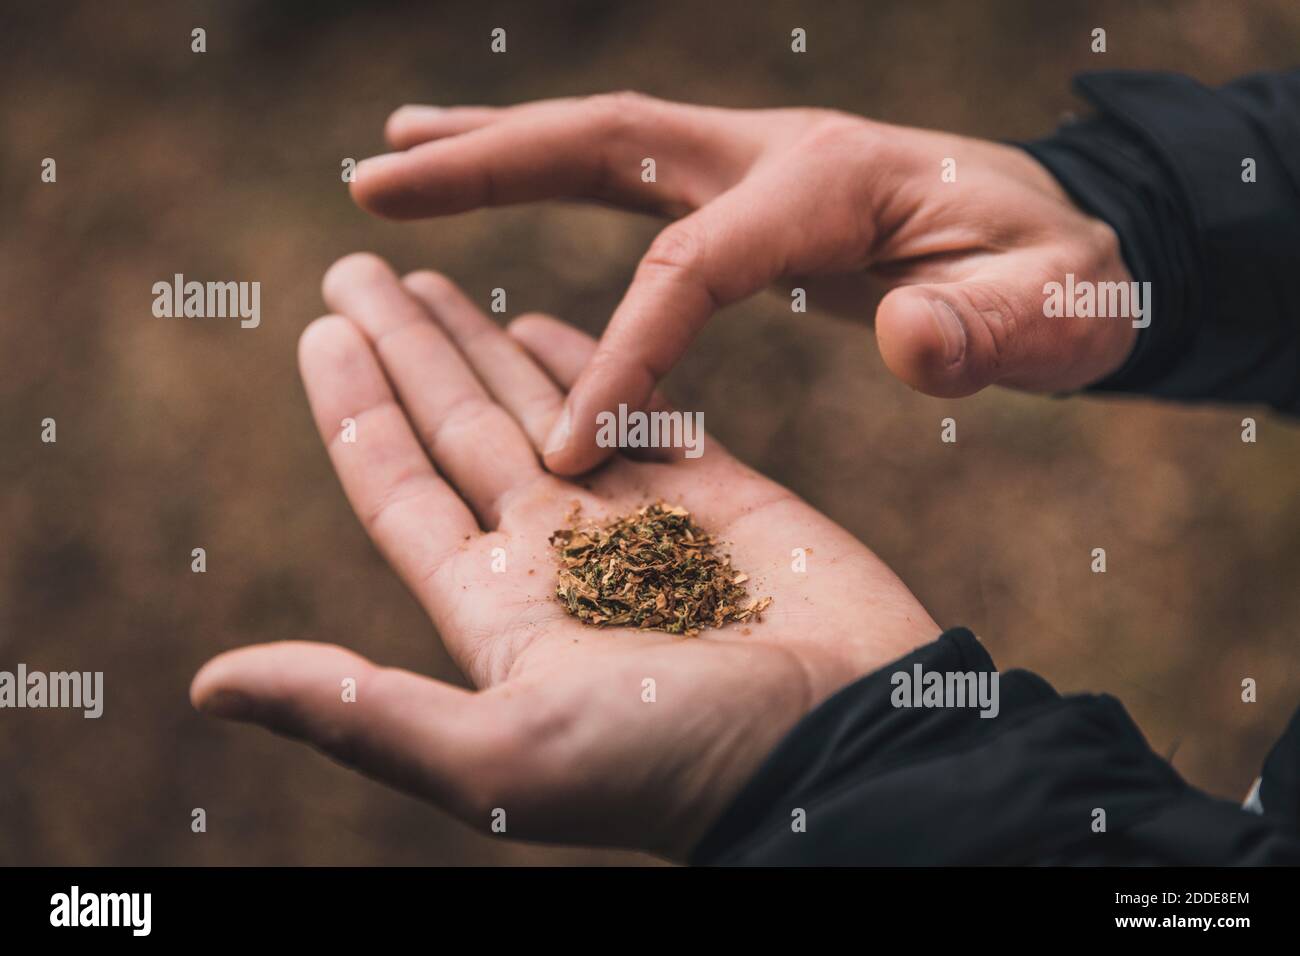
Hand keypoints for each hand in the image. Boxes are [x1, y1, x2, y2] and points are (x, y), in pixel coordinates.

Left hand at [190, 254, 937, 860]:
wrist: (851, 747)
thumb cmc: (678, 762)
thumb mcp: (499, 751)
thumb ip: (361, 709)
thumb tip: (209, 685)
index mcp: (500, 609)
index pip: (402, 489)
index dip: (355, 409)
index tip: (318, 328)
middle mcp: (560, 558)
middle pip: (459, 427)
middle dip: (407, 347)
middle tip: (355, 268)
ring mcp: (642, 521)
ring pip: (543, 405)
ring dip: (483, 341)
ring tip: (432, 277)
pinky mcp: (723, 493)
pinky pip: (643, 407)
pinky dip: (595, 362)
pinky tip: (544, 320)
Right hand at [351, 94, 1136, 473]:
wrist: (1072, 232)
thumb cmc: (1057, 284)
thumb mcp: (1054, 312)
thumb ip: (994, 328)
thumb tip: (910, 342)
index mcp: (830, 187)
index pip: (689, 271)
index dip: (621, 357)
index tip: (562, 452)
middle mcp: (775, 155)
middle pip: (605, 142)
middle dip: (488, 164)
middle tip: (374, 180)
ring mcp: (754, 160)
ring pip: (601, 140)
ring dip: (495, 146)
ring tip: (394, 160)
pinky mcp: (746, 185)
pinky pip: (626, 173)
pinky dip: (547, 169)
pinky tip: (494, 175)